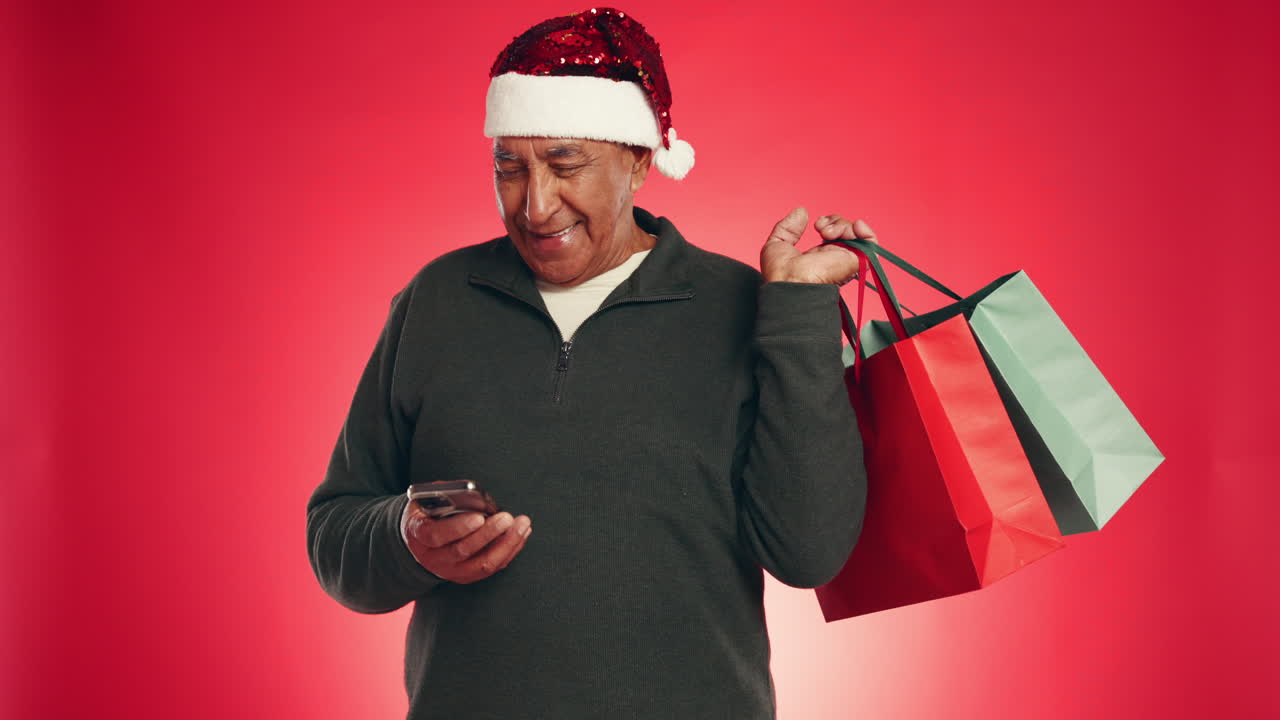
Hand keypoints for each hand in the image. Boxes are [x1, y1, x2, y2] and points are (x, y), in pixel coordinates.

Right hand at [400, 500, 531, 583]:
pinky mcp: (466, 576)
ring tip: (522, 525)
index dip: (459, 527)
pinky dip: (509, 551)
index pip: (436, 535)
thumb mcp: (427, 500)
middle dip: (488, 534)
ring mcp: (450, 570)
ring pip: (482, 564)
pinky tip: (521, 534)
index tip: (479, 517)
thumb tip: (474, 496)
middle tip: (507, 518)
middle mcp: (433, 557)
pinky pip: (491, 568)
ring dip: (506, 544)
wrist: (419, 540)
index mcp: (418, 534)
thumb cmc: (428, 513)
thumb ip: (446, 496)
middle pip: (463, 551)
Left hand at [760, 207, 878, 283]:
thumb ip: (788, 227)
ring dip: (842, 225)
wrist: (789, 283)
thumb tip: (801, 211)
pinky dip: (866, 230)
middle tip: (820, 228)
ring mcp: (847, 260)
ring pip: (856, 233)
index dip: (829, 223)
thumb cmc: (779, 272)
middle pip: (846, 231)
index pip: (834, 235)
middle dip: (834, 221)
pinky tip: (856, 226)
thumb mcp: (777, 243)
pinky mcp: (857, 261)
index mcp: (820, 257)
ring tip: (826, 232)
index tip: (816, 224)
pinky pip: (872, 243)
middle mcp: (836, 259)